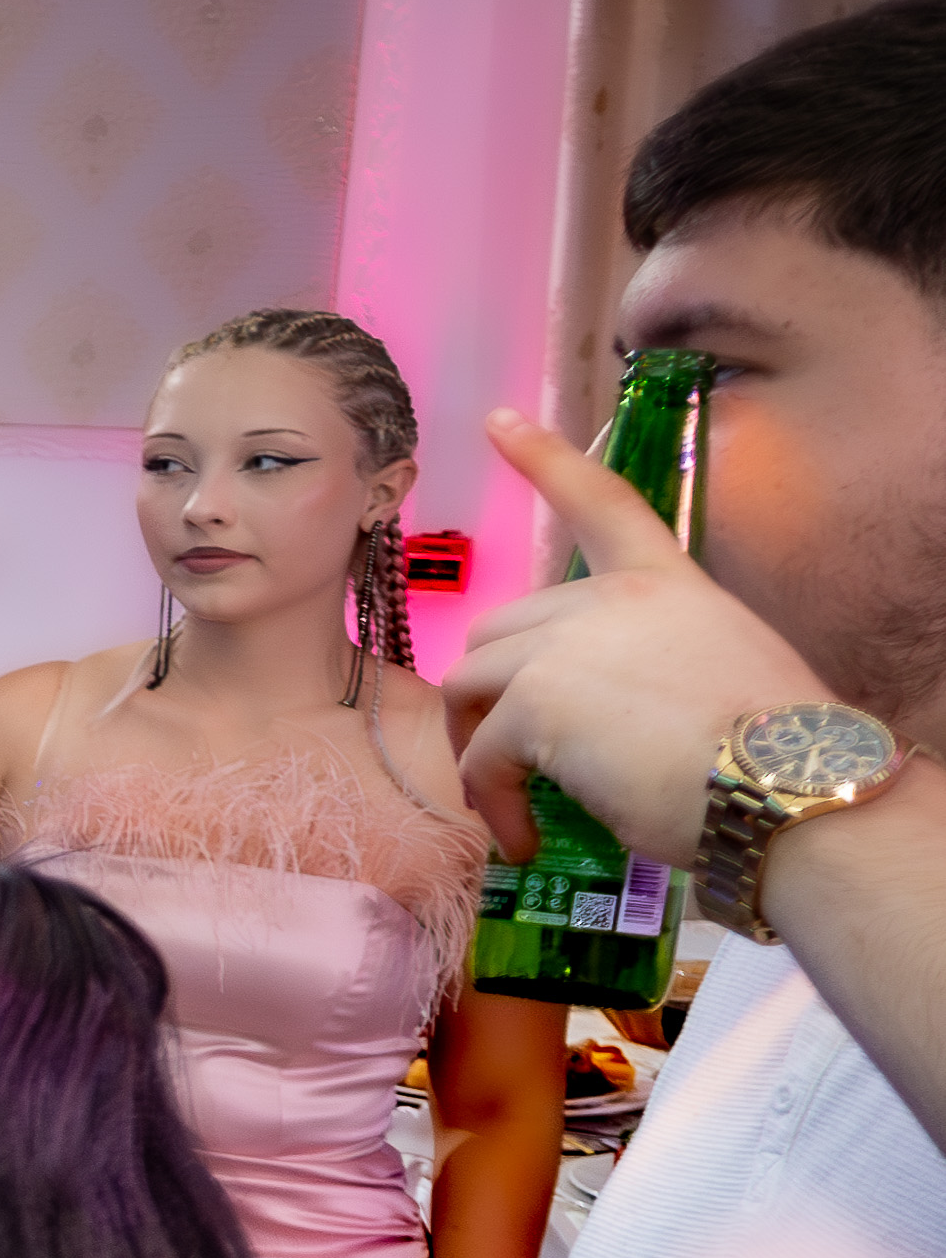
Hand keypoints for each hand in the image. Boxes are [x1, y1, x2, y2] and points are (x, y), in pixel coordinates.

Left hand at [451, 402, 852, 865]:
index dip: (546, 459)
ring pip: (471, 685)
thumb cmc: (768, 754)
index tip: (498, 422)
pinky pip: (478, 756)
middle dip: (489, 697)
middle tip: (508, 763)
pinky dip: (489, 801)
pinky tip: (523, 836)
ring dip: (477, 749)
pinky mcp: (534, 700)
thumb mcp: (714, 676)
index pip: (600, 502)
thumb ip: (646, 667)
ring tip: (515, 807)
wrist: (787, 785)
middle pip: (503, 630)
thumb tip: (602, 720)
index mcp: (667, 583)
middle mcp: (612, 599)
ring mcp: (567, 643)